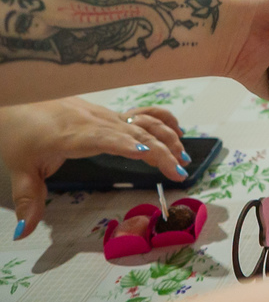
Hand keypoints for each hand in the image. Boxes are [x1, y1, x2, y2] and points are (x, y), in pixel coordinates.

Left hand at [0, 98, 187, 239]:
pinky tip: (177, 131)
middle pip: (133, 132)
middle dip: (160, 150)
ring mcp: (105, 114)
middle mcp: (95, 121)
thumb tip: (24, 232)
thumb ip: (28, 200)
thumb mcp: (20, 170)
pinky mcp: (109, 113)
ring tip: (184, 157)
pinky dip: (162, 120)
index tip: (147, 154)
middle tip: (180, 172)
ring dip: (166, 137)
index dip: (126, 144)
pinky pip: (141, 113)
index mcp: (72, 135)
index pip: (103, 138)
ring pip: (142, 122)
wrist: (19, 101)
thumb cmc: (21, 135)